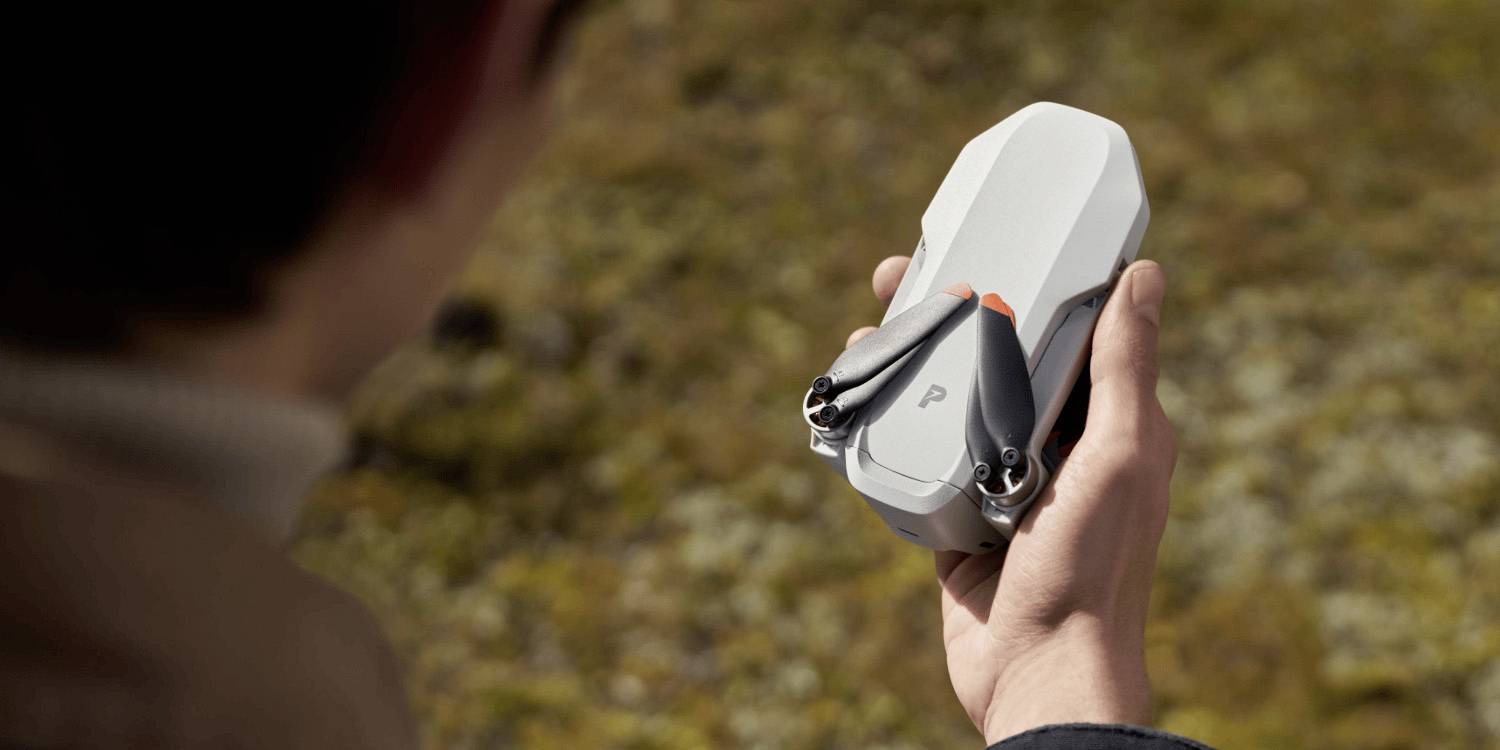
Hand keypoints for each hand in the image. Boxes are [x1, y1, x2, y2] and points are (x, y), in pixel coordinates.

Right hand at [856, 256, 1175, 743]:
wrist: (1039, 671)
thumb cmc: (1092, 567)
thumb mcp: (1120, 455)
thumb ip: (1125, 370)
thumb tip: (1148, 276)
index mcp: (1109, 426)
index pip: (1072, 334)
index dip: (1033, 282)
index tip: (991, 238)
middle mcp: (1058, 447)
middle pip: (1000, 358)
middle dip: (953, 312)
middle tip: (901, 274)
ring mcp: (1003, 482)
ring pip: (954, 401)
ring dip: (915, 360)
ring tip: (870, 326)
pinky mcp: (960, 516)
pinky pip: (922, 455)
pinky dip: (893, 421)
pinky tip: (861, 392)